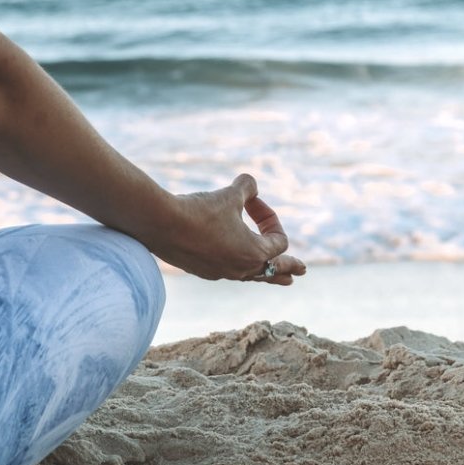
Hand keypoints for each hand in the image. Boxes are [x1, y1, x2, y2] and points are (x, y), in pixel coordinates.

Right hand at [149, 174, 305, 285]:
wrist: (161, 224)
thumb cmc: (199, 210)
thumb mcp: (229, 194)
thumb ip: (247, 188)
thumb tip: (251, 185)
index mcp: (254, 253)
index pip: (278, 240)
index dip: (270, 217)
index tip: (252, 201)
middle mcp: (241, 269)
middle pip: (273, 271)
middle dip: (288, 267)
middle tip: (302, 271)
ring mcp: (221, 273)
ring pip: (252, 276)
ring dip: (267, 273)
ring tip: (281, 279)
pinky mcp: (203, 271)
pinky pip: (229, 272)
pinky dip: (239, 266)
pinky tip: (236, 266)